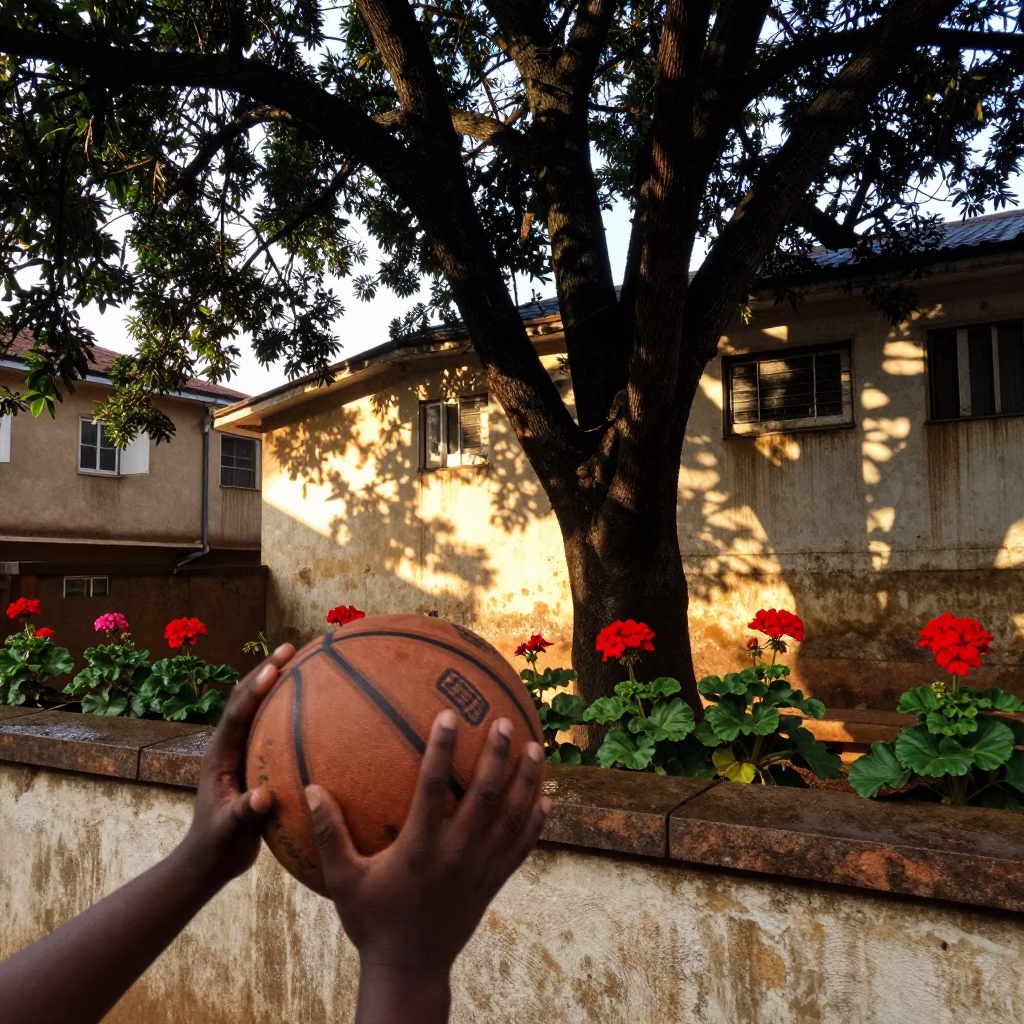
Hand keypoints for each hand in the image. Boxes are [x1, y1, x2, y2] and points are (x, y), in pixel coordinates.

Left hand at [178, 643, 295, 886]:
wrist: (208, 859)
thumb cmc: (217, 847)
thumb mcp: (230, 833)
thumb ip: (243, 814)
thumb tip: (262, 797)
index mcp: (219, 756)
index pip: (237, 714)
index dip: (254, 690)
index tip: (275, 669)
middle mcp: (227, 745)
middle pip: (244, 697)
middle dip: (266, 669)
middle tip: (292, 647)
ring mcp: (238, 750)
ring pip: (256, 706)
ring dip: (274, 680)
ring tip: (300, 659)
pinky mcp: (250, 758)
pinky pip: (269, 724)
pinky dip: (286, 706)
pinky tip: (313, 705)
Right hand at [305, 711, 550, 981]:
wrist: (410, 970)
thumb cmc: (373, 921)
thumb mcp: (343, 881)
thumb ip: (330, 835)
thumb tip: (311, 789)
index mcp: (420, 849)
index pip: (432, 788)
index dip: (442, 750)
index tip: (448, 715)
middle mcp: (456, 855)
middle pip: (485, 797)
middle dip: (498, 756)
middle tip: (506, 721)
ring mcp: (480, 869)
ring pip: (511, 818)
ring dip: (526, 781)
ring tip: (535, 747)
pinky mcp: (493, 883)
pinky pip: (520, 848)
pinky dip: (535, 822)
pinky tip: (545, 799)